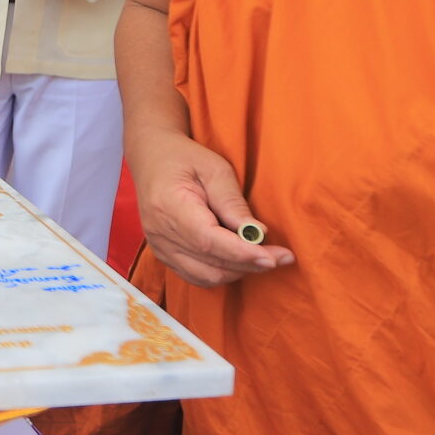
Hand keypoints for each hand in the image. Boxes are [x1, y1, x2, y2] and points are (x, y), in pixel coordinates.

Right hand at [130, 128, 293, 286]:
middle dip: (250, 264)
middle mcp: (160, 232)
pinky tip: (239, 259)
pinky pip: (197, 276)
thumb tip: (257, 233)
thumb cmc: (184, 158)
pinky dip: (222, 272)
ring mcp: (159, 247)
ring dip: (238, 271)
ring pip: (206, 276)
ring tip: (262, 256)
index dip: (242, 253)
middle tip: (282, 256)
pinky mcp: (164, 255)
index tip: (274, 257)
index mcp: (169, 205)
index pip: (208, 240)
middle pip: (210, 263)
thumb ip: (232, 203)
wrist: (152, 159)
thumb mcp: (214, 169)